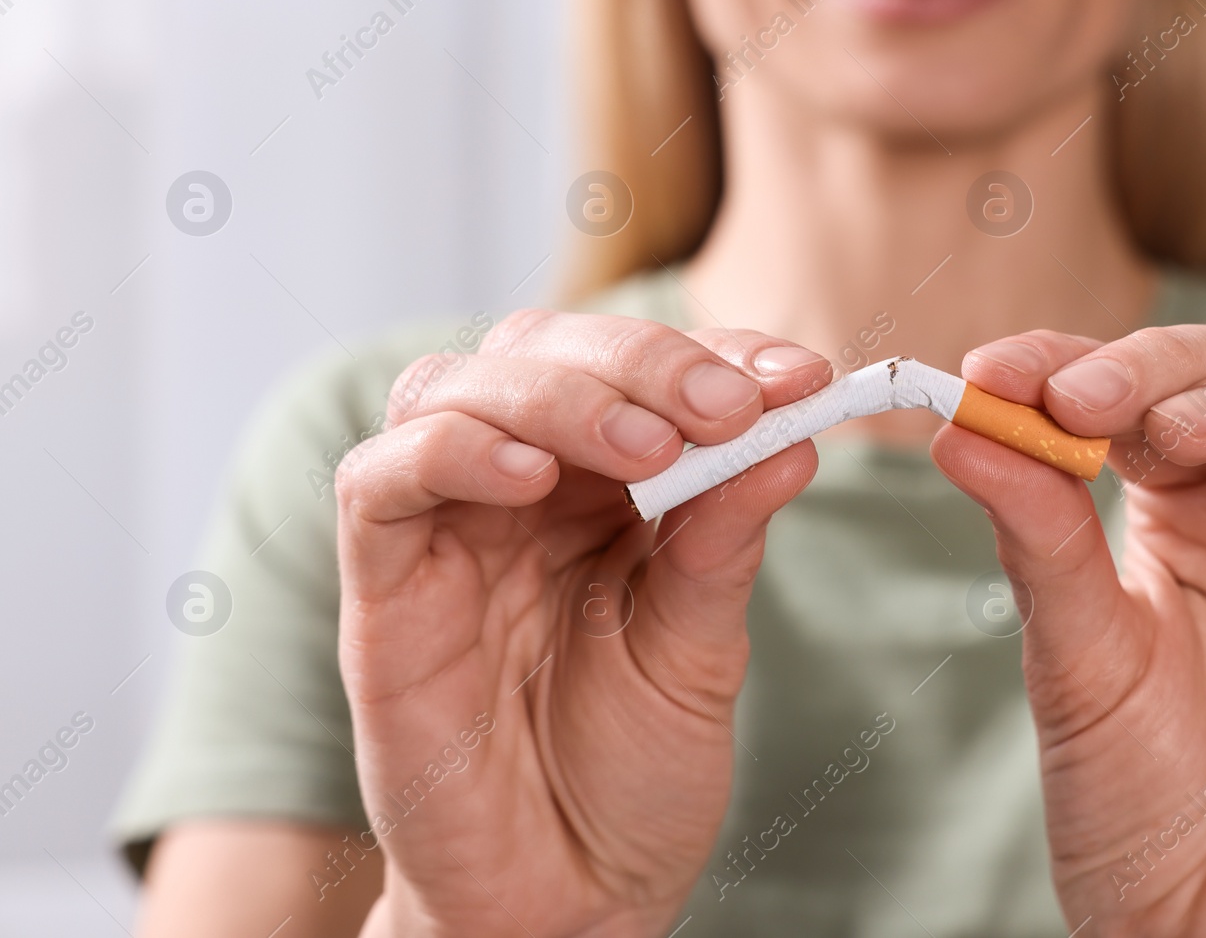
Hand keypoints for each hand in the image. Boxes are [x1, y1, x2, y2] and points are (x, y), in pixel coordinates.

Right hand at [334, 310, 832, 937]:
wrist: (564, 901)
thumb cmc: (627, 775)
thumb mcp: (700, 647)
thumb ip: (723, 537)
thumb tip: (792, 436)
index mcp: (599, 491)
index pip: (635, 371)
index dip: (713, 355)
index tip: (799, 377)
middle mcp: (516, 493)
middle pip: (541, 351)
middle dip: (642, 361)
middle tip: (727, 404)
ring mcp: (444, 534)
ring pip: (458, 389)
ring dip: (558, 393)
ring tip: (650, 448)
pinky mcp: (383, 592)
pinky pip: (378, 482)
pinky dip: (452, 454)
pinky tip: (531, 478)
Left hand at [930, 324, 1205, 936]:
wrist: (1197, 931)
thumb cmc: (1135, 803)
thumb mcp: (1072, 654)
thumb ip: (1039, 534)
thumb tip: (963, 423)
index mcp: (1191, 517)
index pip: (1151, 396)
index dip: (1081, 363)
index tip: (1000, 368)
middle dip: (1163, 371)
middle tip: (1079, 396)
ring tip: (1172, 427)